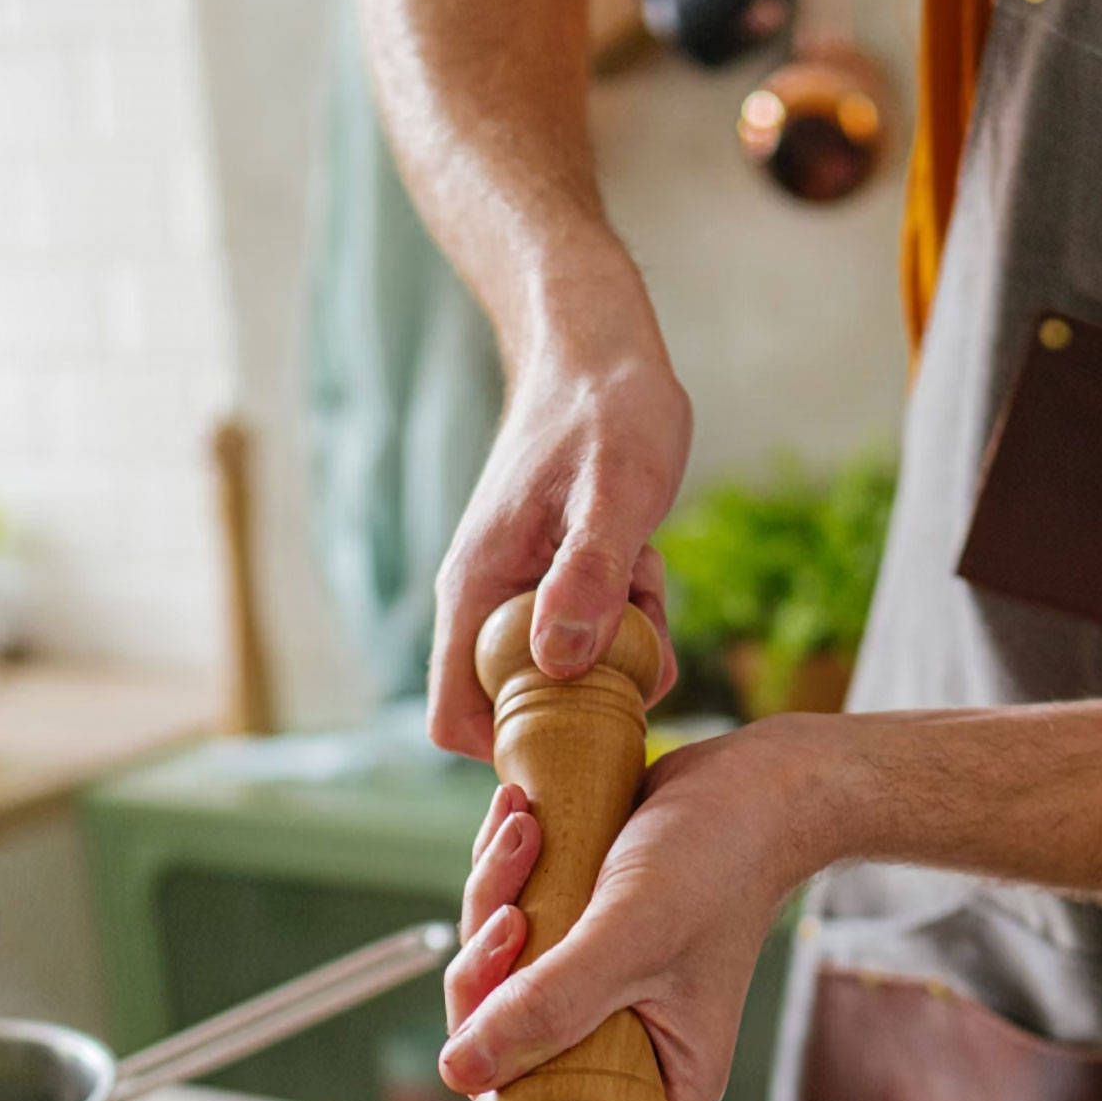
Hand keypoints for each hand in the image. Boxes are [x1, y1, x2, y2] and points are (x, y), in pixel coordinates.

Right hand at [428, 280, 690, 759]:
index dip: (509, 750)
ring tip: (643, 573)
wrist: (600, 350)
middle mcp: (487, 603)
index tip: (584, 731)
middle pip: (526, 709)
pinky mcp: (560, 586)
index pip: (455, 718)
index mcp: (475, 592)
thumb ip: (590, 575)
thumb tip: (560, 665)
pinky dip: (633, 616)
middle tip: (638, 623)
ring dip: (624, 649)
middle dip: (594, 692)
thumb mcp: (615, 491)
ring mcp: (524, 596)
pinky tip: (646, 561)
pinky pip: (597, 637)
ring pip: (572, 674)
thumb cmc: (605, 410)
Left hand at [441, 723, 827, 1100]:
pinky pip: (507, 926)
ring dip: (493, 895)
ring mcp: (597, 992)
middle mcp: (625, 1046)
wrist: (751, 783)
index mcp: (662, 1082)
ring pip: (498, 976)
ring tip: (524, 834)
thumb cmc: (719, 862)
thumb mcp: (630, 937)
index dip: (503, 1084)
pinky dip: (504, 871)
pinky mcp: (577, 940)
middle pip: (506, 1046)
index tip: (496, 1009)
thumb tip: (460, 1068)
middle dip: (488, 967)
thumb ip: (550, 1006)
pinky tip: (522, 820)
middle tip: (511, 913)